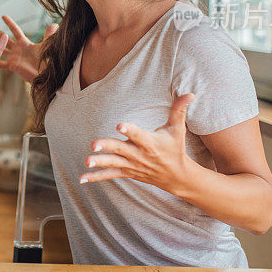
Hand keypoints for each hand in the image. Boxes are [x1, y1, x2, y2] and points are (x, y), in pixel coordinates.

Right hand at [0, 15, 57, 82]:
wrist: (47, 76)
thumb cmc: (48, 61)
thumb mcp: (48, 46)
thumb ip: (49, 35)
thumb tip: (55, 24)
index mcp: (25, 43)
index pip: (16, 30)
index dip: (10, 23)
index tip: (2, 16)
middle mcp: (18, 49)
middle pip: (4, 38)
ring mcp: (14, 58)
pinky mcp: (12, 66)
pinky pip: (0, 63)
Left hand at [78, 93, 196, 194]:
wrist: (177, 176)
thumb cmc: (176, 148)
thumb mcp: (178, 129)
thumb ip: (179, 110)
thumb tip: (190, 93)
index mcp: (150, 142)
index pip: (139, 135)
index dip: (130, 130)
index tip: (120, 125)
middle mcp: (139, 154)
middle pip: (121, 149)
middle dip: (107, 147)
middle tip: (93, 145)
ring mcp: (132, 164)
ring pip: (113, 163)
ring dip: (99, 163)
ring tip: (86, 161)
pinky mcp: (127, 171)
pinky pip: (110, 174)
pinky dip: (96, 177)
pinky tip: (81, 179)